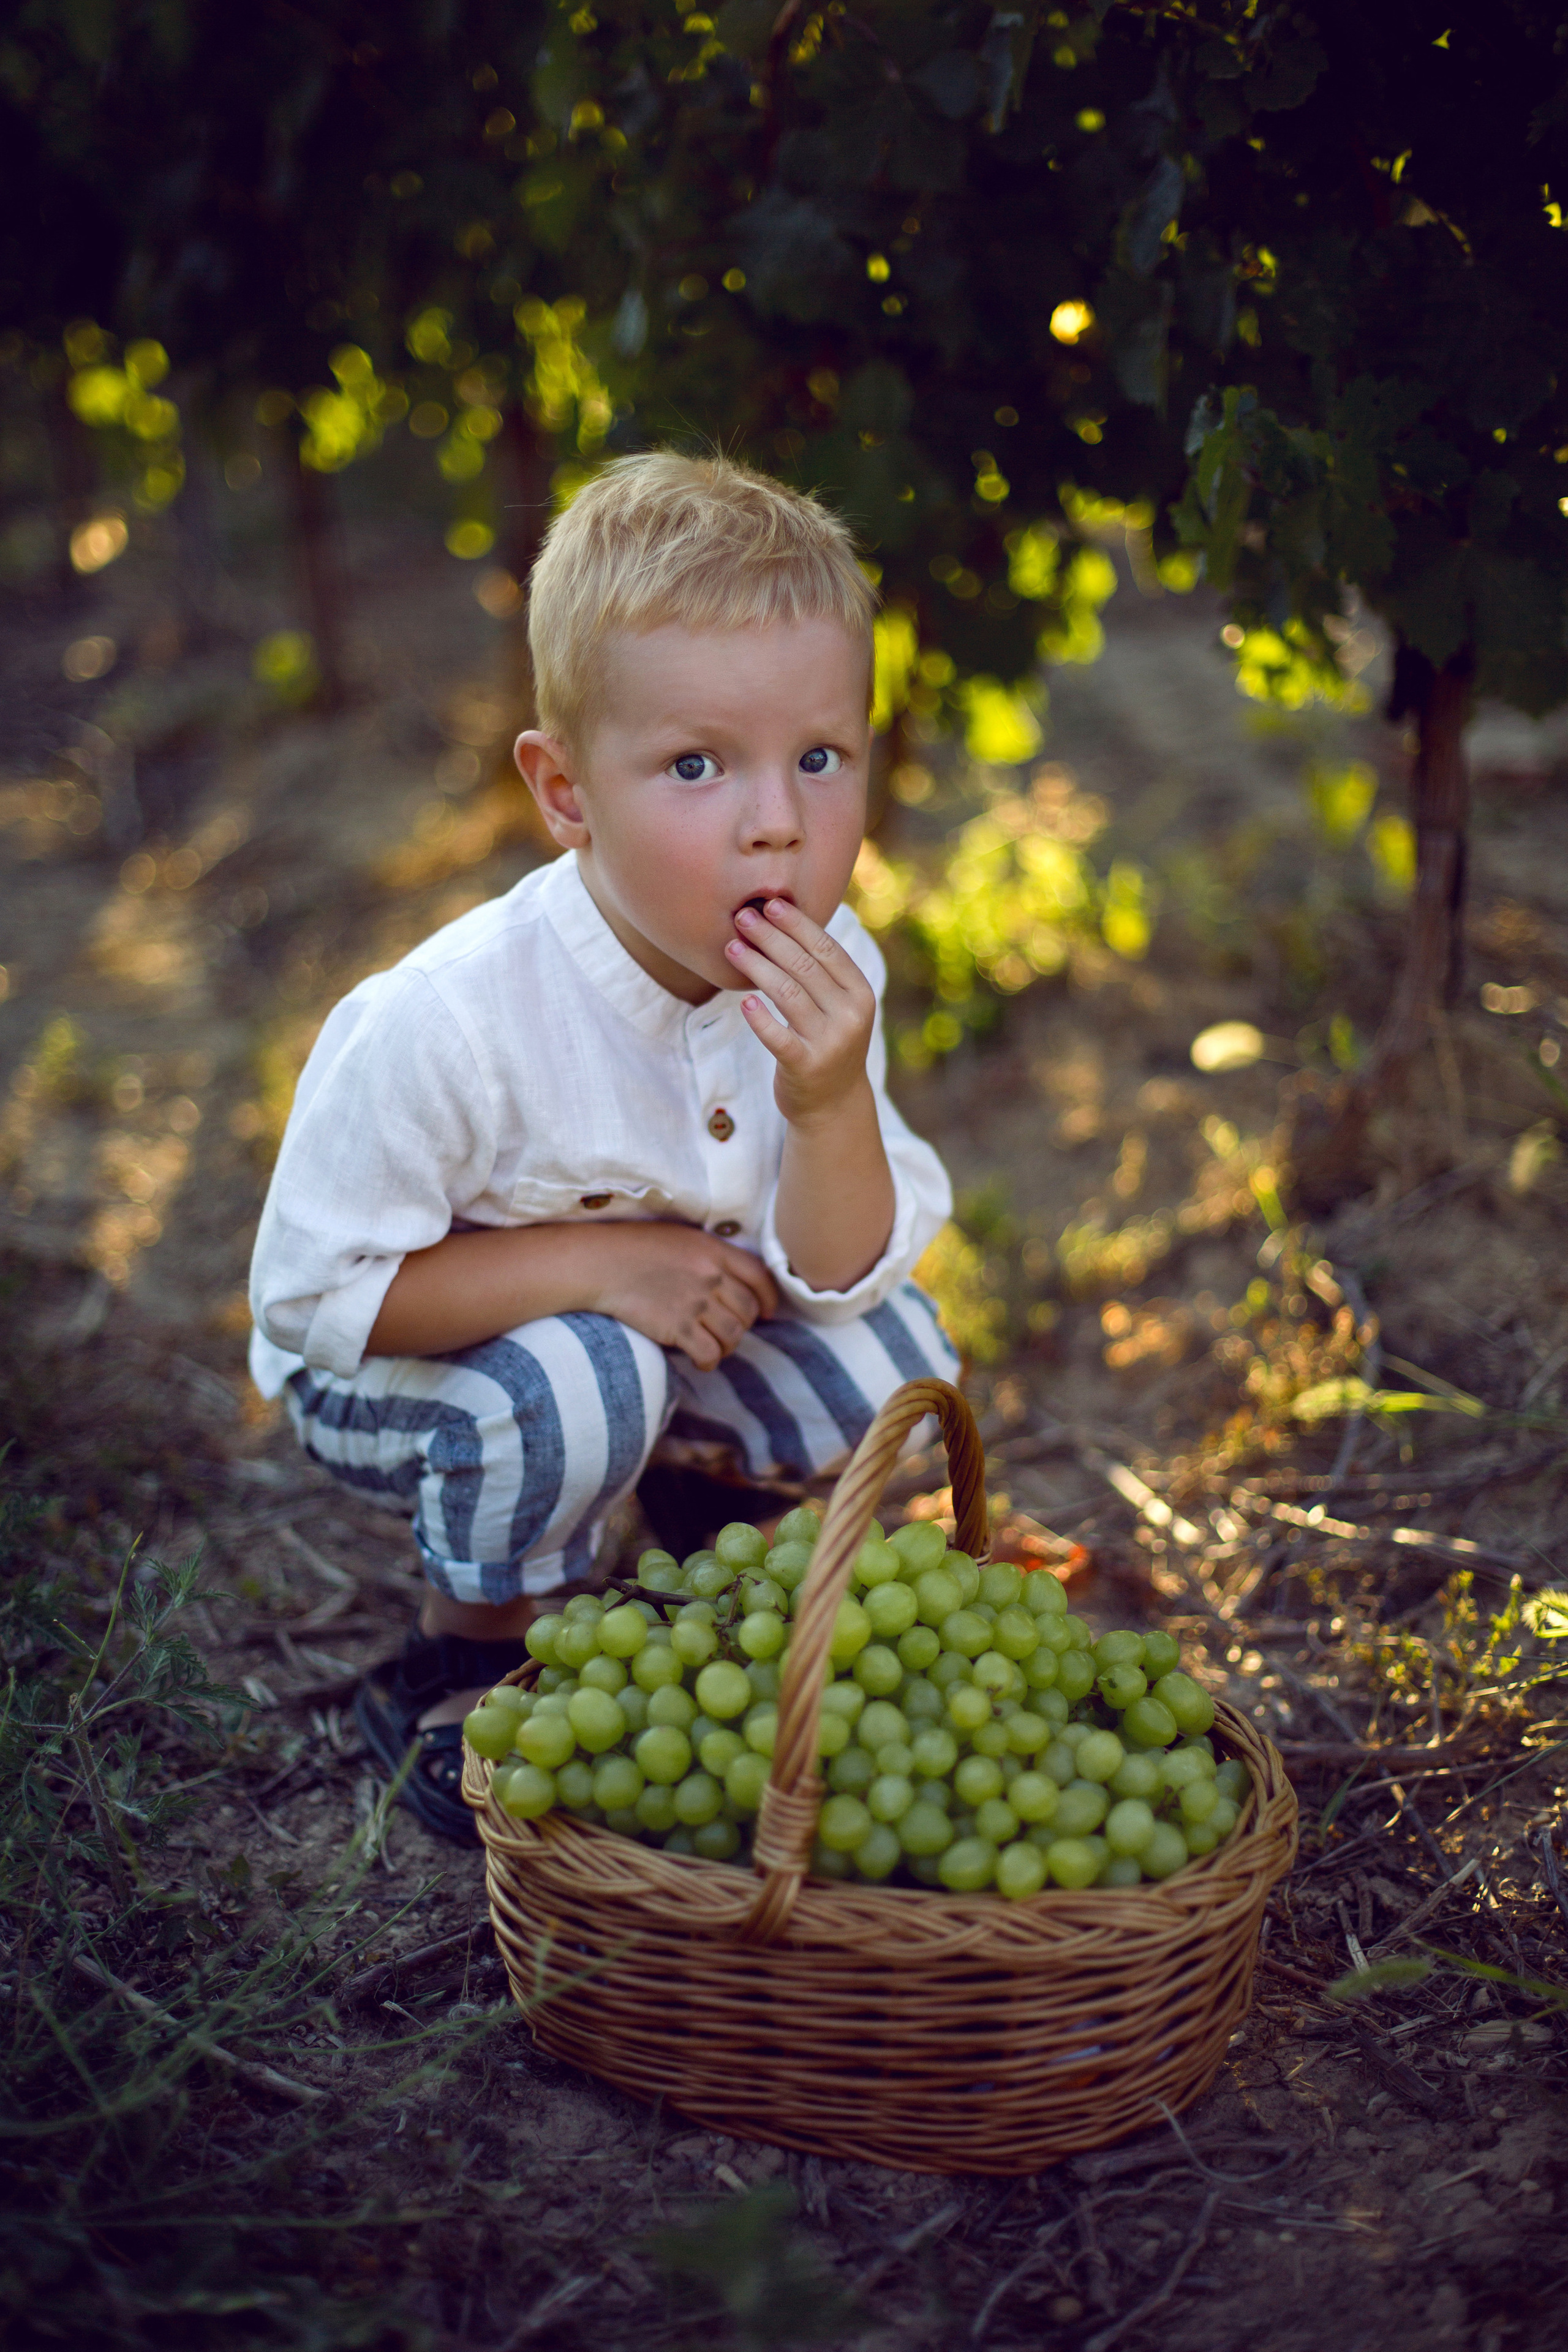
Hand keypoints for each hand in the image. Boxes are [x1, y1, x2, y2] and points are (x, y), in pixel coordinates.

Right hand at [589, 1222, 777, 1370]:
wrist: (597, 1263)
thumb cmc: (632, 1248)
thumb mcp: (679, 1238)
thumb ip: (708, 1255)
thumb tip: (730, 1281)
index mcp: (713, 1249)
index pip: (759, 1275)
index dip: (769, 1297)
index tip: (768, 1312)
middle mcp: (710, 1275)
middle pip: (748, 1310)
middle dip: (744, 1325)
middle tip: (729, 1331)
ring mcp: (694, 1302)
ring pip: (734, 1335)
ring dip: (728, 1346)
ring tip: (713, 1346)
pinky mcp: (677, 1327)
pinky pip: (710, 1353)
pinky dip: (710, 1361)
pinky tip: (700, 1360)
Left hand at [725, 897, 875, 1123]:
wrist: (833, 1103)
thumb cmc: (827, 1042)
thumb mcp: (838, 1006)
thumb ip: (822, 971)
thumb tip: (785, 918)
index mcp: (860, 993)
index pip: (826, 948)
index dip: (797, 924)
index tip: (769, 904)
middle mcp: (850, 1015)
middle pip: (804, 966)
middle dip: (770, 937)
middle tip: (742, 917)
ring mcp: (829, 1042)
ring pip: (786, 993)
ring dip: (756, 966)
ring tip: (731, 948)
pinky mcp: (805, 1066)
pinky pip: (777, 1037)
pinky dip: (760, 1019)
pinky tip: (744, 1002)